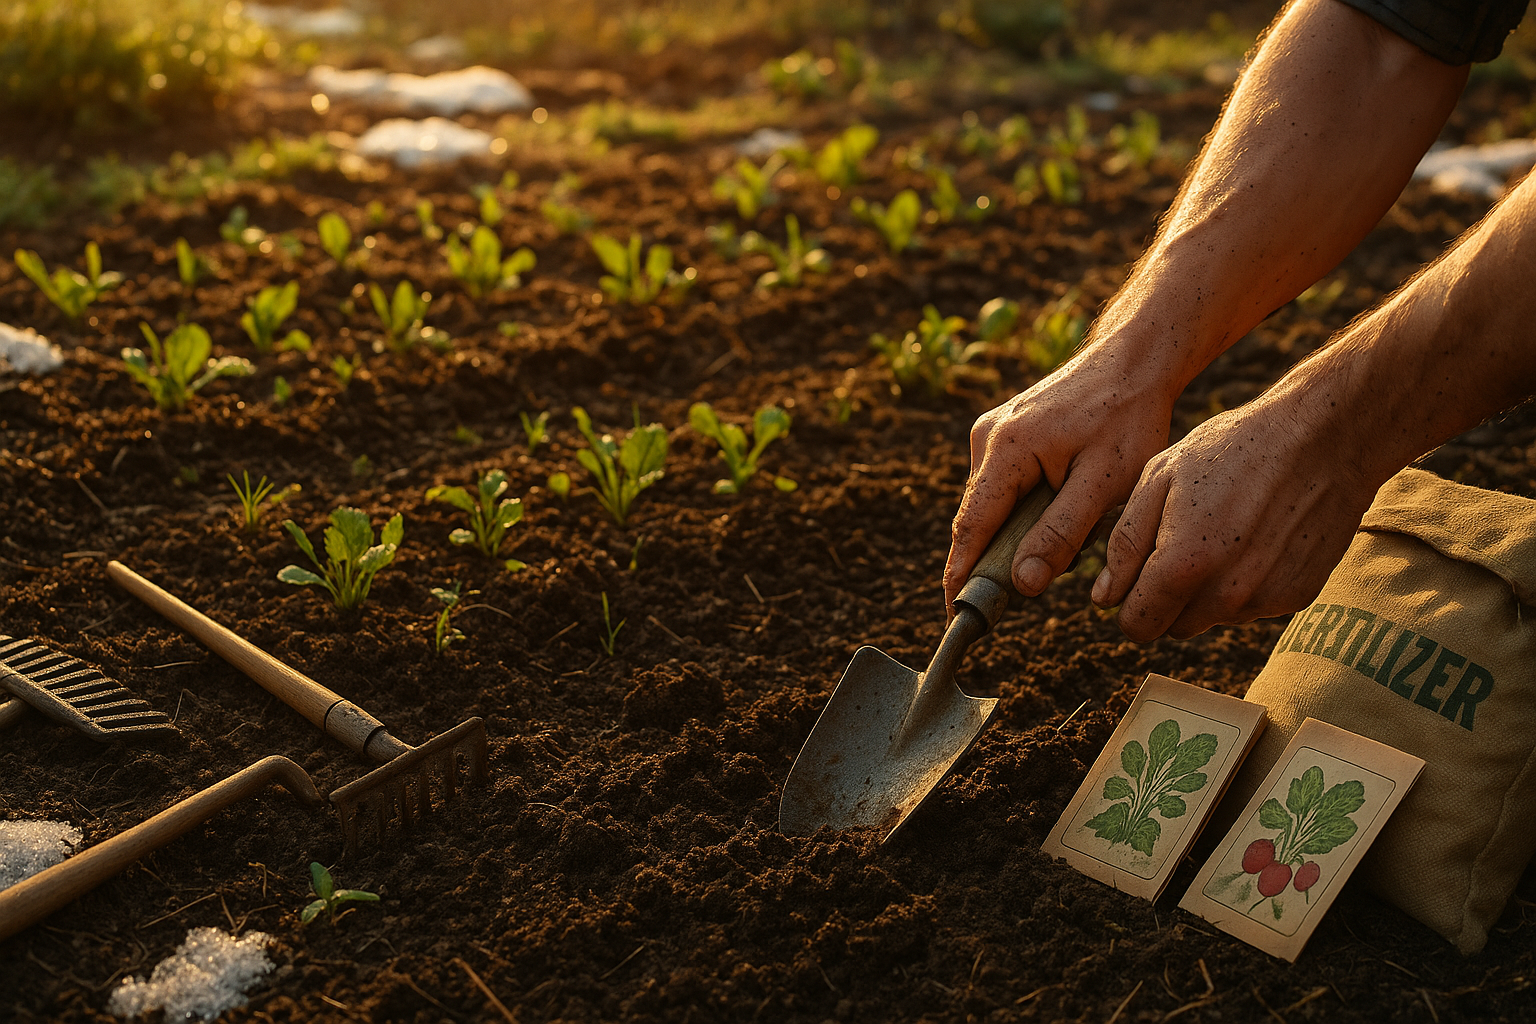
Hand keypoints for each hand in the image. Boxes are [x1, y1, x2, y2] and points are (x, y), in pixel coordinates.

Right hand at [943, 343, 1178, 616]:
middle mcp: (988, 438)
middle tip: (1037, 581)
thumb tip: (1021, 583)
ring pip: (996, 503)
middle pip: (981, 517)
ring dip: (1023, 526)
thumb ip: (1061, 534)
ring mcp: (993, 432)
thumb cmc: (1126, 418)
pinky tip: (1070, 500)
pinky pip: (1007, 485)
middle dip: (1002, 554)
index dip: (961, 573)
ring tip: (1076, 523)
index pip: (972, 526)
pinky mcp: (1006, 431)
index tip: (953, 612)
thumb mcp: (1103, 483)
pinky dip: (1030, 505)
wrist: (1133, 360)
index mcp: (1006, 449)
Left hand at [1092, 397, 1380, 640]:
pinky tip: (1254, 538)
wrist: (1324, 437)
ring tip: (1220, 533)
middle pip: (1173, 628)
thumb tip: (1105, 598)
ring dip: (1204, 592)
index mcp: (1182, 566)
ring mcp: (1265, 600)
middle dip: (1164, 598)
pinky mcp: (1297, 596)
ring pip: (1212, 619)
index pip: (1137, 626)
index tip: (1136, 575)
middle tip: (1178, 544)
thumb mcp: (1159, 478)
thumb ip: (1125, 544)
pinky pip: (1251, 608)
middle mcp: (1225, 595)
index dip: (1129, 604)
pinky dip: (1244, 585)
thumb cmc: (1233, 449)